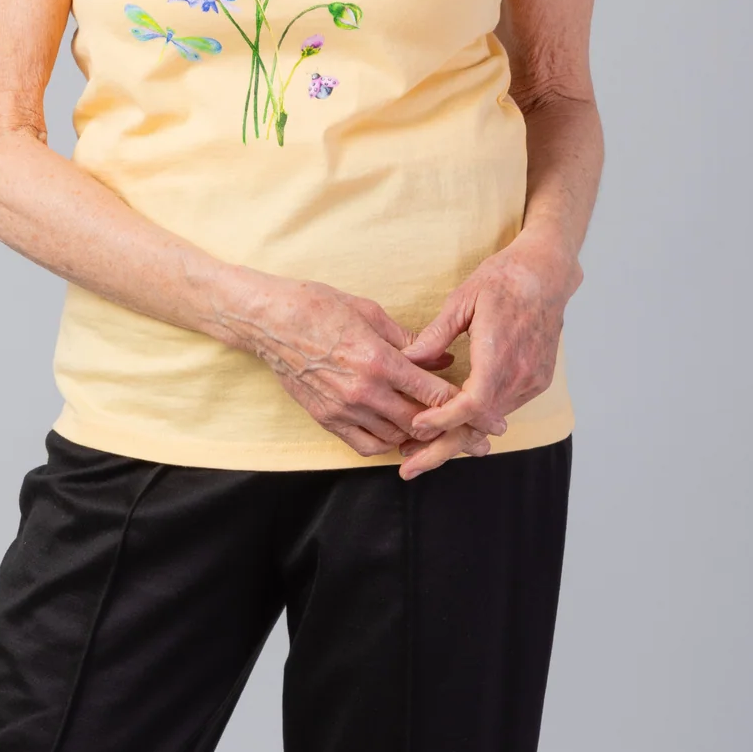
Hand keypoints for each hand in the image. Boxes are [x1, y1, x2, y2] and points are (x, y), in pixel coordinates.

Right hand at [217, 274, 459, 457]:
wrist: (268, 321)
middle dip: (452, 431)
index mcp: (378, 359)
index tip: (484, 414)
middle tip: (475, 438)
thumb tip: (443, 361)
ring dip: (419, 437)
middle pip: (420, 422)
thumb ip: (410, 341)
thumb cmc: (318, 306)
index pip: (433, 394)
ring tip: (441, 435)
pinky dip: (387, 444)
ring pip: (396, 437)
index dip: (464, 406)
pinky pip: (366, 445)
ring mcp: (343, 409)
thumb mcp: (370, 313)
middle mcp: (363, 390)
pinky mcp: (326, 419)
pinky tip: (398, 435)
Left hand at [398, 235, 582, 466]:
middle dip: (441, 451)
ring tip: (418, 451)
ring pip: (489, 423)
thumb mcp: (463, 300)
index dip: (442, 420)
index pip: (471, 404)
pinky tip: (450, 429)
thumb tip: (406, 361)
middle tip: (408, 469)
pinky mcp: (536, 382)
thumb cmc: (503, 280)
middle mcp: (519, 374)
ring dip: (455, 439)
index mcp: (500, 353)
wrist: (547, 274)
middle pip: (477, 426)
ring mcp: (531, 381)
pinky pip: (501, 410)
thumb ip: (435, 336)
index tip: (415, 428)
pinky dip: (475, 424)